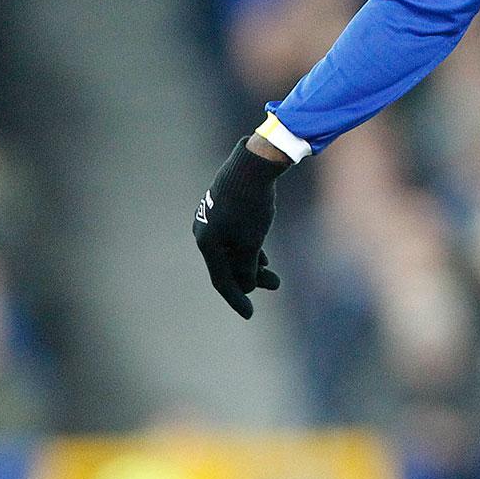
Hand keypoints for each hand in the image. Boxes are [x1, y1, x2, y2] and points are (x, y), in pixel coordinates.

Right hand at [192, 138, 285, 317]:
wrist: (253, 164)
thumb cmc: (252, 206)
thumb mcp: (252, 243)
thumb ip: (247, 268)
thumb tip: (246, 284)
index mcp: (207, 243)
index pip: (221, 280)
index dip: (237, 299)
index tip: (249, 314)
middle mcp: (204, 232)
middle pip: (228, 265)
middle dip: (251, 279)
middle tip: (275, 284)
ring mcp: (212, 219)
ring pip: (232, 250)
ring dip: (252, 264)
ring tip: (272, 273)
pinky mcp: (224, 208)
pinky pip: (234, 237)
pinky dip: (248, 249)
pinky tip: (261, 255)